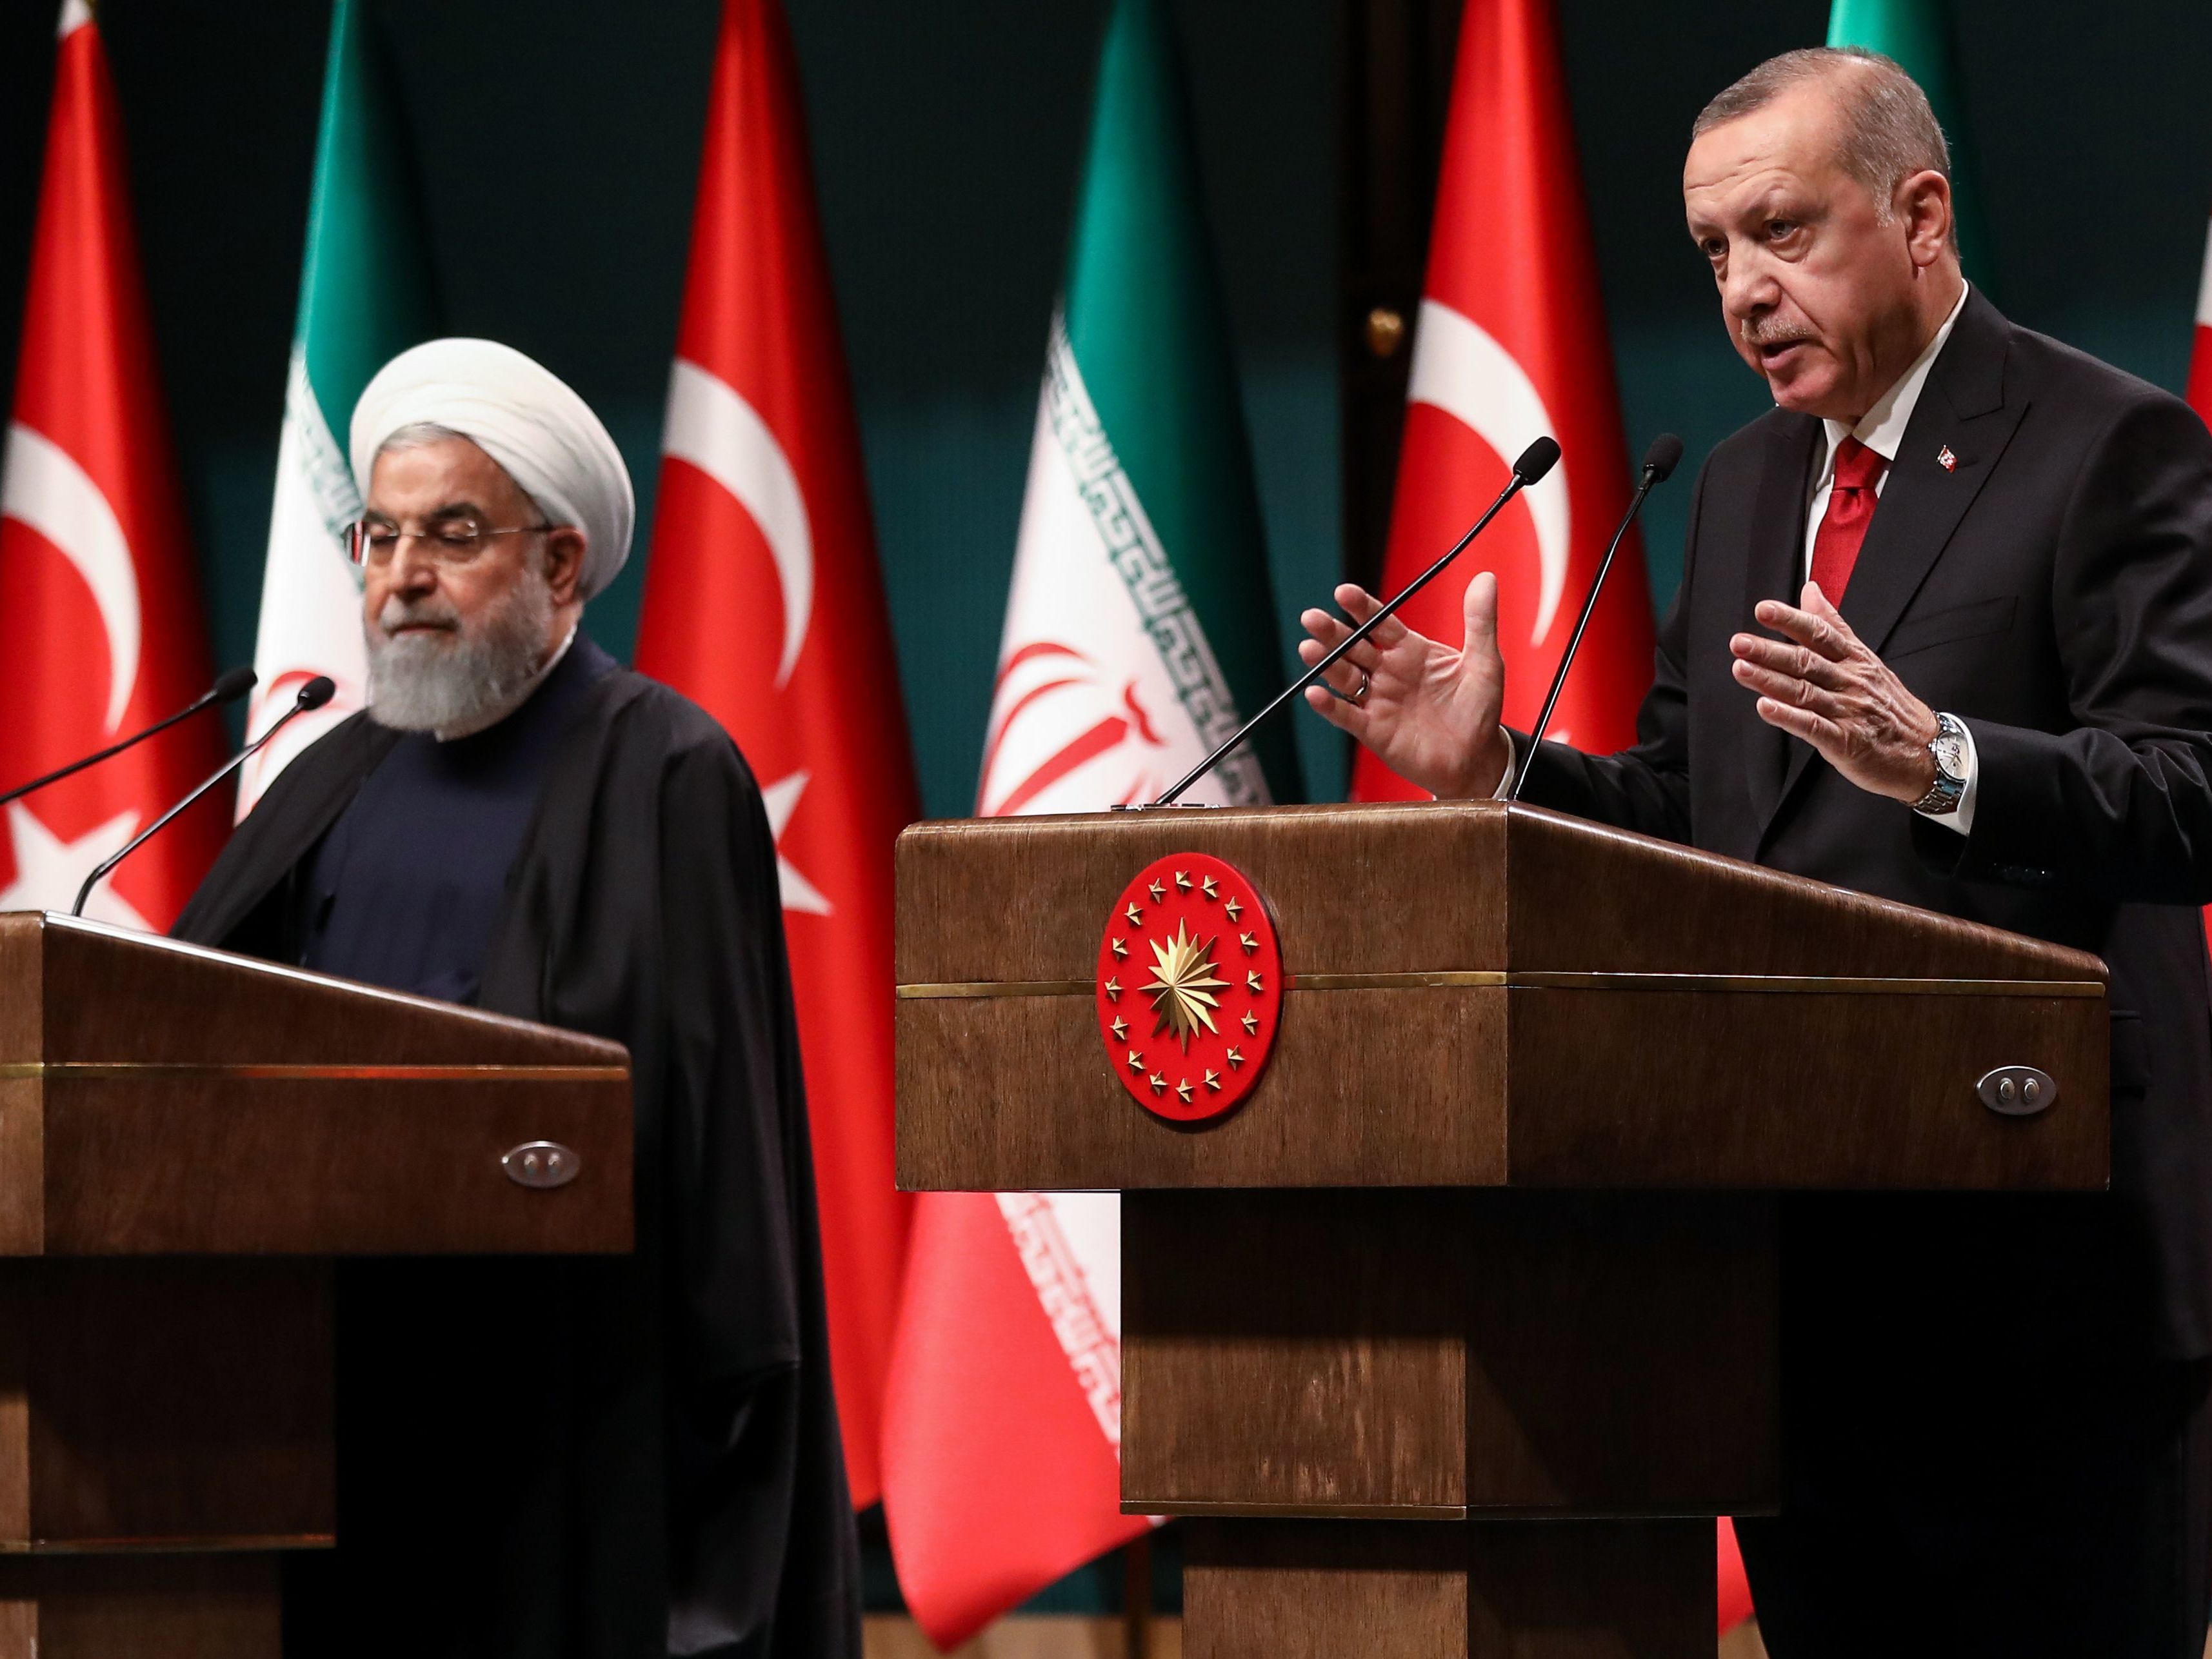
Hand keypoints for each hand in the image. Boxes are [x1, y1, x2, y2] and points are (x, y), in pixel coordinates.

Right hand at [1298, 573, 1511, 798]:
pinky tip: (1315, 693)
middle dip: (1332, 633)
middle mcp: (1389, 673)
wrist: (1476, 759)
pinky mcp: (1374, 730)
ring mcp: (1378, 701)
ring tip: (1308, 649)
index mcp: (1411, 651)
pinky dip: (1329, 706)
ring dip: (1325, 663)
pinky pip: (1347, 716)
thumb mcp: (1485, 662)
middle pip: (1353, 647)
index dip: (1362, 608)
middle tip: (1312, 618)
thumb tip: (1486, 578)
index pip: (1380, 623)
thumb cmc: (1479, 710)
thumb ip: (1480, 622)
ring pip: (1344, 677)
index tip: (1344, 592)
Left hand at [1730, 581, 1938, 803]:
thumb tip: (1810, 590)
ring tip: (1741, 669)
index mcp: (1854, 659)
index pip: (1820, 634)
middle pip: (1807, 662)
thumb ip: (1833, 625)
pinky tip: (1765, 708)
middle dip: (1770, 652)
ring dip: (1771, 681)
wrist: (1927, 749)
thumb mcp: (1864, 657)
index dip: (1791, 621)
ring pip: (1805, 692)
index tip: (1763, 609)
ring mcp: (1848, 711)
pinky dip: (1789, 717)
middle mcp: (1850, 682)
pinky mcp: (1846, 741)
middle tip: (1739, 642)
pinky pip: (1814, 727)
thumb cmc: (1888, 702)